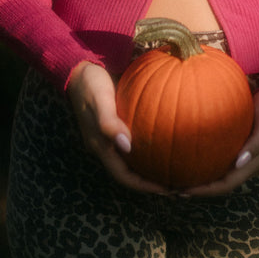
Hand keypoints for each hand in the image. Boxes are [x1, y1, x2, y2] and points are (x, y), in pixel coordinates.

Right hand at [66, 61, 168, 193]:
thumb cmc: (90, 84)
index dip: (144, 186)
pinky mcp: (117, 122)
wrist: (80, 67)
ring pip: (133, 158)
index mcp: (100, 146)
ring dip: (151, 165)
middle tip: (178, 183)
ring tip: (175, 165)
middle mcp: (106, 145)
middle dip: (151, 180)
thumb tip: (127, 146)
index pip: (124, 176)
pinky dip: (149, 144)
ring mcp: (111, 135)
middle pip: (130, 172)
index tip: (167, 190)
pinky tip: (167, 137)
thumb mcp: (99, 101)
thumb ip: (109, 123)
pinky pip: (135, 139)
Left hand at [184, 89, 258, 196]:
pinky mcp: (237, 148)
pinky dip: (205, 164)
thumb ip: (258, 144)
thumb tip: (239, 162)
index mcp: (255, 165)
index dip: (207, 190)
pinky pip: (219, 161)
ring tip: (179, 179)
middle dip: (199, 189)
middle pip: (220, 184)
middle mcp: (247, 165)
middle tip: (174, 189)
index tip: (186, 190)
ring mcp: (242, 158)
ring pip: (219, 175)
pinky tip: (190, 159)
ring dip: (201, 180)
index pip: (227, 184)